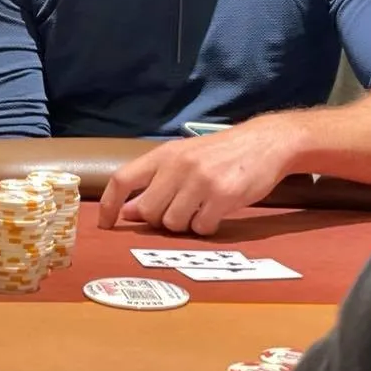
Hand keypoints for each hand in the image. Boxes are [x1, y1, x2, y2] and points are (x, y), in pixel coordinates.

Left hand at [98, 125, 294, 234]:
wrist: (265, 143)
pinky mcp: (223, 195)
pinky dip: (206, 227)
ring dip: (185, 224)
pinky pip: (201, 227)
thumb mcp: (183, 159)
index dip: (108, 205)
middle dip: (159, 220)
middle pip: (147, 211)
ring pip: (173, 223)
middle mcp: (177, 165)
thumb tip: (126, 212)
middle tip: (179, 210)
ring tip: (201, 208)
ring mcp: (200, 180)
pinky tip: (216, 212)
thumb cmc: (220, 154)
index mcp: (163, 154)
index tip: (105, 225)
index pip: (122, 179)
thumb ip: (154, 182)